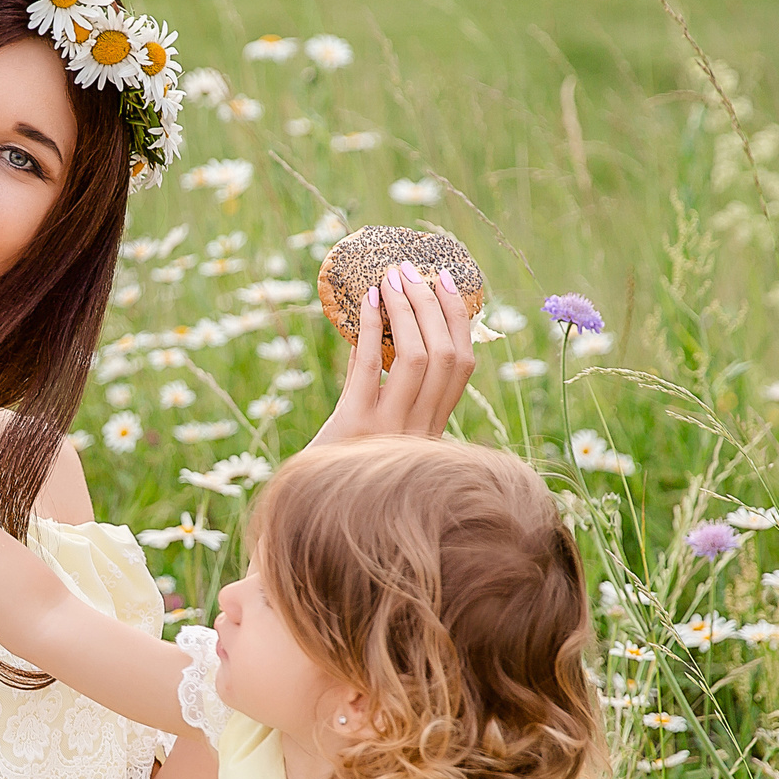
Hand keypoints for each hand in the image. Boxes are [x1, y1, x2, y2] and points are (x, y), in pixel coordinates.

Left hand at [312, 261, 475, 447]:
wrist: (314, 509)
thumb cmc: (345, 463)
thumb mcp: (378, 427)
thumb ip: (389, 388)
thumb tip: (383, 325)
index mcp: (433, 427)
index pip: (464, 365)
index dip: (460, 319)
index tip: (447, 282)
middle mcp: (420, 429)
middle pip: (446, 356)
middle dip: (432, 305)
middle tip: (411, 270)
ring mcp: (389, 428)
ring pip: (416, 359)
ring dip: (406, 311)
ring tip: (391, 279)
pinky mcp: (354, 426)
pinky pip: (368, 367)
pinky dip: (370, 328)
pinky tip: (367, 300)